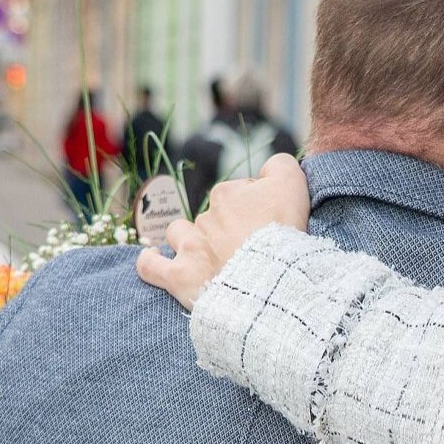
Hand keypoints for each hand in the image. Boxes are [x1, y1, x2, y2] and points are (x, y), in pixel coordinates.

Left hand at [137, 153, 309, 308]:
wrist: (271, 277)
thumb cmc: (283, 231)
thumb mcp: (292, 184)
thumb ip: (280, 166)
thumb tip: (269, 166)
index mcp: (229, 194)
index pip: (240, 193)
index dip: (256, 209)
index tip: (270, 227)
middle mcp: (206, 217)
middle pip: (214, 216)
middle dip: (228, 227)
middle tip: (251, 249)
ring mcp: (190, 247)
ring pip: (180, 234)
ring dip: (188, 240)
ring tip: (206, 256)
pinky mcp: (180, 277)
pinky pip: (152, 267)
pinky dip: (151, 262)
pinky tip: (153, 259)